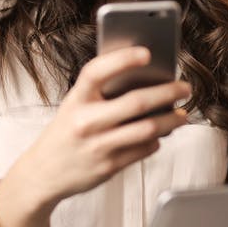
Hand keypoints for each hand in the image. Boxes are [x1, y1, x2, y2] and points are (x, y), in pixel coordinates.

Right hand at [0, 46, 190, 226]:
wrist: (43, 173)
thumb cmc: (65, 133)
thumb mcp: (73, 106)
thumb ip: (100, 93)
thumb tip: (143, 80)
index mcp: (75, 100)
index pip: (97, 72)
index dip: (122, 59)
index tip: (147, 53)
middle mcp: (86, 122)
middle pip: (135, 103)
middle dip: (167, 93)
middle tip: (184, 88)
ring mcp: (98, 146)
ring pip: (147, 129)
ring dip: (171, 120)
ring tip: (182, 114)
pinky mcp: (108, 166)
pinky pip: (143, 149)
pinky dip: (156, 140)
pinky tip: (160, 135)